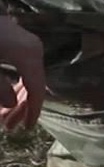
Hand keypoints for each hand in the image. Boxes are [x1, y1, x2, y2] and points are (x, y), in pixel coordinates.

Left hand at [0, 16, 46, 132]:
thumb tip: (10, 104)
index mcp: (28, 53)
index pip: (37, 88)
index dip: (31, 111)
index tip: (26, 128)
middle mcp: (31, 46)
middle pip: (32, 82)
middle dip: (21, 106)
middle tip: (9, 127)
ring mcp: (22, 40)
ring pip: (25, 74)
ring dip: (16, 95)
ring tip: (4, 114)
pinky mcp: (11, 37)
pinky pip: (18, 65)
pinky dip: (12, 81)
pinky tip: (7, 92)